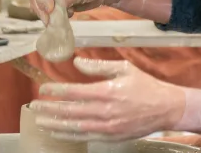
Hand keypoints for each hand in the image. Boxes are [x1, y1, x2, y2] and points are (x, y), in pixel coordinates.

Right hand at [29, 0, 116, 24]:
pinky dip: (53, 16)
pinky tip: (67, 15)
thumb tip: (52, 15)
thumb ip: (63, 2)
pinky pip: (46, 11)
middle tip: (51, 20)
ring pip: (38, 5)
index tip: (51, 9)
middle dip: (42, 9)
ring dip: (46, 15)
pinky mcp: (53, 1)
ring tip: (58, 21)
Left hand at [29, 58, 200, 141]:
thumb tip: (77, 62)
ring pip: (75, 127)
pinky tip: (58, 131)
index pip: (74, 92)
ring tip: (40, 121)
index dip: (56, 91)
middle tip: (34, 106)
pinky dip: (69, 135)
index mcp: (107, 92)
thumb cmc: (145, 86)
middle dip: (50, 109)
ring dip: (55, 124)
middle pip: (71, 111)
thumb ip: (99, 66)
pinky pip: (85, 137)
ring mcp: (108, 127)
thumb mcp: (124, 68)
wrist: (166, 108)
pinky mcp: (111, 137)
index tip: (43, 89)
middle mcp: (105, 111)